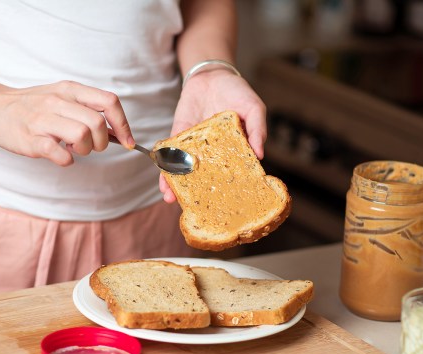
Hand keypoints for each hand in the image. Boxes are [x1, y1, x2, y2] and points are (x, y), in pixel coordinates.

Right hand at [0, 80, 134, 165]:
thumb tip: (119, 133)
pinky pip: (58, 153)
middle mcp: (58, 101)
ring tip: (73, 148)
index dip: (123, 125)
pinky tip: (61, 156)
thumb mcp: (62, 97)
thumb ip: (88, 110)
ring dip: (85, 150)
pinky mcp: (30, 139)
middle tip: (90, 146)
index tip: (128, 142)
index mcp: (70, 90)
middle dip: (102, 143)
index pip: (109, 102)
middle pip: (98, 123)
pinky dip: (66, 159)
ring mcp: (42, 120)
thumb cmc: (32, 106)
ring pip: (82, 136)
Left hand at [160, 70, 266, 202]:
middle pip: (204, 177)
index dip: (227, 190)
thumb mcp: (255, 109)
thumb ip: (258, 130)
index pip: (230, 174)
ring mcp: (194, 146)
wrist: (212, 74)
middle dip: (197, 193)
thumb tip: (260, 156)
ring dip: (176, 184)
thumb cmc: (238, 92)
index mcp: (233, 151)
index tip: (223, 206)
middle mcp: (213, 153)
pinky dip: (164, 165)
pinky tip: (162, 177)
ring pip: (184, 169)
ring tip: (171, 198)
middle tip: (192, 208)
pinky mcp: (178, 136)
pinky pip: (170, 154)